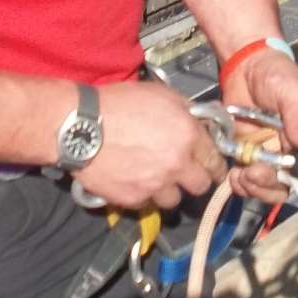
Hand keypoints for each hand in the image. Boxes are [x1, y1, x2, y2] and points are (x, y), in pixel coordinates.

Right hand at [73, 80, 227, 208]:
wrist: (82, 126)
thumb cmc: (119, 104)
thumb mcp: (159, 94)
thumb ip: (186, 111)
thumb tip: (198, 122)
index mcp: (188, 135)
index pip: (215, 160)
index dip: (215, 165)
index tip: (213, 168)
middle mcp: (177, 164)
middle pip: (201, 186)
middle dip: (194, 180)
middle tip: (185, 173)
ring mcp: (156, 185)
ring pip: (174, 200)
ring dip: (168, 190)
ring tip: (155, 178)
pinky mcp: (134, 199)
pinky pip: (147, 203)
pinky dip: (144, 194)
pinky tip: (134, 179)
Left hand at [221, 50, 297, 203]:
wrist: (246, 66)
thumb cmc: (277, 74)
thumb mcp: (292, 91)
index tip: (283, 177)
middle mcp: (296, 152)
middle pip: (290, 184)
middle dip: (271, 186)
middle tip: (253, 174)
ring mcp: (272, 157)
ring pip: (268, 187)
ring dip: (255, 188)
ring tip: (240, 177)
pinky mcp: (251, 156)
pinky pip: (249, 179)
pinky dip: (241, 184)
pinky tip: (234, 176)